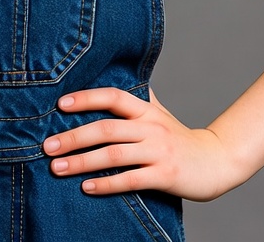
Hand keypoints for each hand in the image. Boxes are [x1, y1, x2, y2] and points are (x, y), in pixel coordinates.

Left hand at [42, 87, 240, 201]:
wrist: (216, 162)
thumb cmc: (179, 138)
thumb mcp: (159, 114)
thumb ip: (137, 100)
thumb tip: (111, 76)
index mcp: (146, 110)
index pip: (113, 97)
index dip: (86, 98)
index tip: (60, 104)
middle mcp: (150, 127)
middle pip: (106, 128)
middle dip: (73, 137)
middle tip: (47, 146)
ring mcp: (158, 150)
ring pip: (113, 154)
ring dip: (82, 162)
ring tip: (58, 168)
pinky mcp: (165, 175)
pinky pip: (130, 179)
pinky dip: (106, 184)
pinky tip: (86, 187)